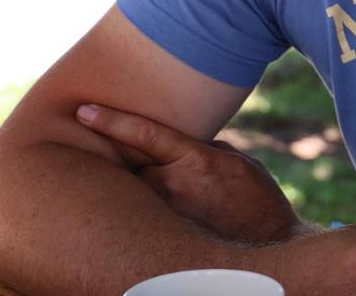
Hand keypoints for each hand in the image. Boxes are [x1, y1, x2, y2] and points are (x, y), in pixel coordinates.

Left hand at [76, 102, 306, 242]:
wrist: (271, 244)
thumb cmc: (257, 200)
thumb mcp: (236, 161)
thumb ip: (203, 148)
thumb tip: (181, 142)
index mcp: (195, 158)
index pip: (144, 133)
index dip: (111, 120)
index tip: (83, 111)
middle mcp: (176, 186)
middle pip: (131, 167)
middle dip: (126, 163)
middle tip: (115, 161)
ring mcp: (168, 215)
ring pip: (136, 194)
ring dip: (136, 191)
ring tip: (156, 194)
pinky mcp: (167, 237)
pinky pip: (144, 217)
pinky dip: (143, 212)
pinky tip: (149, 217)